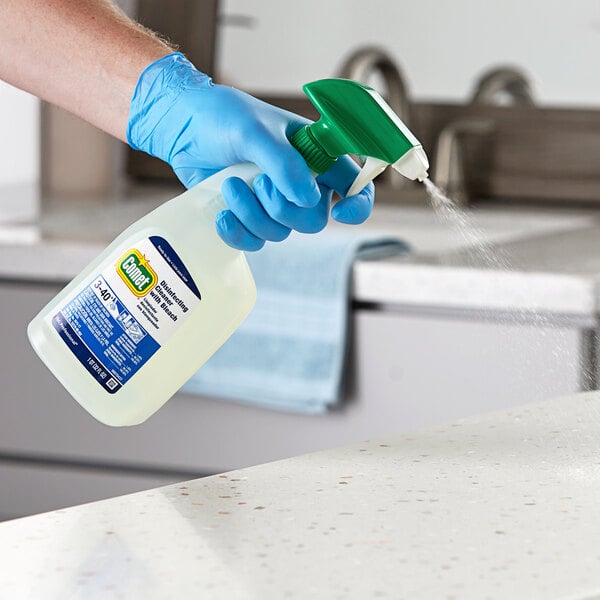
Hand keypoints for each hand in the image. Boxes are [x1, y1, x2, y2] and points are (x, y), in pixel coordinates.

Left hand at [127, 53, 373, 250]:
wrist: (182, 126)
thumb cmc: (222, 117)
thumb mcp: (254, 131)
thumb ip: (284, 163)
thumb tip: (306, 198)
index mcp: (315, 155)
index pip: (354, 185)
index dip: (356, 204)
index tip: (338, 211)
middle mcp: (300, 183)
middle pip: (313, 221)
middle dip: (283, 208)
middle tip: (259, 182)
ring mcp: (273, 203)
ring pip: (280, 233)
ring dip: (253, 214)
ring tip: (230, 185)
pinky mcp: (248, 217)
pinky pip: (254, 242)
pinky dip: (238, 233)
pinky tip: (222, 215)